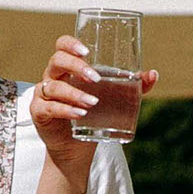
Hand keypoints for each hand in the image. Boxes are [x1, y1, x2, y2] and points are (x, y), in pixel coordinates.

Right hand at [30, 36, 157, 173]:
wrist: (77, 149)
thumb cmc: (94, 116)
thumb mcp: (115, 100)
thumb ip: (134, 87)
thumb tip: (153, 74)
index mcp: (68, 68)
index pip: (62, 46)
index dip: (70, 44)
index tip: (87, 51)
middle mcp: (53, 77)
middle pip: (56, 61)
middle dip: (76, 67)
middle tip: (95, 78)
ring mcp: (44, 94)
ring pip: (54, 86)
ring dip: (75, 93)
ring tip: (93, 103)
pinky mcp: (39, 112)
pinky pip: (49, 107)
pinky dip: (65, 110)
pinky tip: (80, 114)